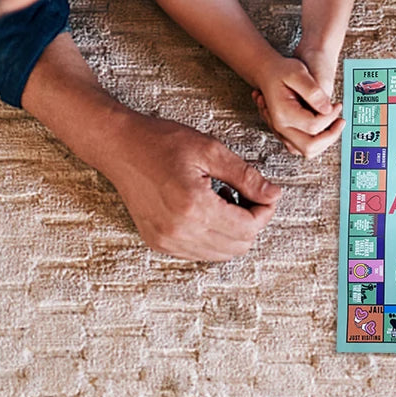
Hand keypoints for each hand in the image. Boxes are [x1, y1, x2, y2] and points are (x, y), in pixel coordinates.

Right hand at [104, 112, 279, 260]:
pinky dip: (214, 237)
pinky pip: (199, 252)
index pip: (248, 228)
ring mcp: (166, 241)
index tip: (267, 193)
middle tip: (250, 195)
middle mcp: (178, 231)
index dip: (265, 211)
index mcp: (194, 207)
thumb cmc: (163, 142)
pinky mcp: (158, 243)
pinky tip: (210, 210)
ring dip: (234, 232)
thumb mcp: (212, 150)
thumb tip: (273, 195)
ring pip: (220, 254)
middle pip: (238, 246)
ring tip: (228, 201)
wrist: (121, 148)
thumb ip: (246, 177)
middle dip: (252, 222)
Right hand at [251, 49, 343, 159]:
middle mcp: (281, 127)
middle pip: (309, 147)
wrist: (267, 72)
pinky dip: (316, 140)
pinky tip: (325, 126)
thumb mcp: (298, 73)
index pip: (314, 127)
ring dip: (324, 141)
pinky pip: (303, 146)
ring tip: (335, 124)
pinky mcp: (286, 133)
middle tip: (341, 121)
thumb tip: (327, 108)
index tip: (337, 105)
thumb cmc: (281, 71)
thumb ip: (313, 91)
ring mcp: (282, 132)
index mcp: (283, 114)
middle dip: (330, 135)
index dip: (330, 117)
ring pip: (307, 150)